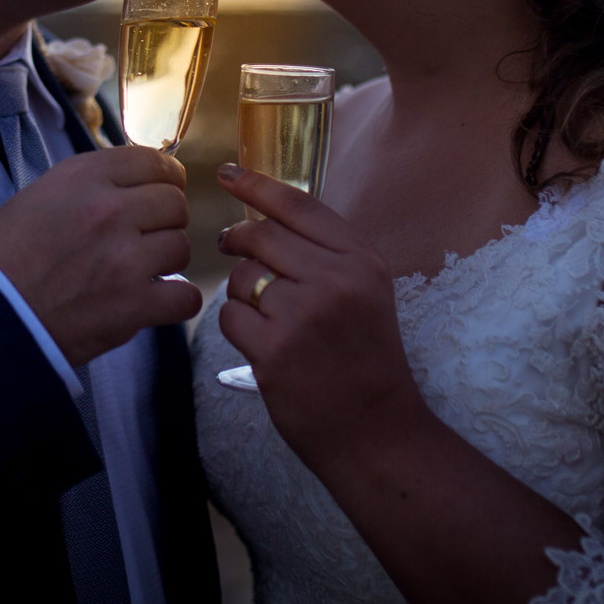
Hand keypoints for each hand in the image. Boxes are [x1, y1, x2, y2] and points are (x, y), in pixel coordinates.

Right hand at [0, 147, 200, 365]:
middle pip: (174, 203)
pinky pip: (184, 297)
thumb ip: (95, 183)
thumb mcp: (43, 195)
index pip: (155, 161)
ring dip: (165, 262)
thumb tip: (142, 183)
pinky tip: (153, 302)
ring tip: (136, 272)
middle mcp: (109, 211)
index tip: (160, 192)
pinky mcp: (133, 305)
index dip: (164, 178)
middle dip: (163, 221)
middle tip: (143, 238)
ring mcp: (124, 258)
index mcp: (84, 178)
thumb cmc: (9, 256)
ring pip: (180, 247)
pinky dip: (174, 302)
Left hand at [216, 164, 426, 466]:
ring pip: (242, 277)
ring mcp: (303, 315)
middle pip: (261, 236)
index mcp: (361, 259)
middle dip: (238, 240)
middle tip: (228, 246)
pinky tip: (261, 344)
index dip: (258, 185)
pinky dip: (237, 326)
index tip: (228, 173)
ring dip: (242, 293)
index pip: (298, 206)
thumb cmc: (365, 359)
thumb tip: (260, 217)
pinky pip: (230, 316)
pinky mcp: (274, 350)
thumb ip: (324, 253)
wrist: (375, 430)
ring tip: (267, 318)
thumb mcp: (366, 292)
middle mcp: (336, 280)